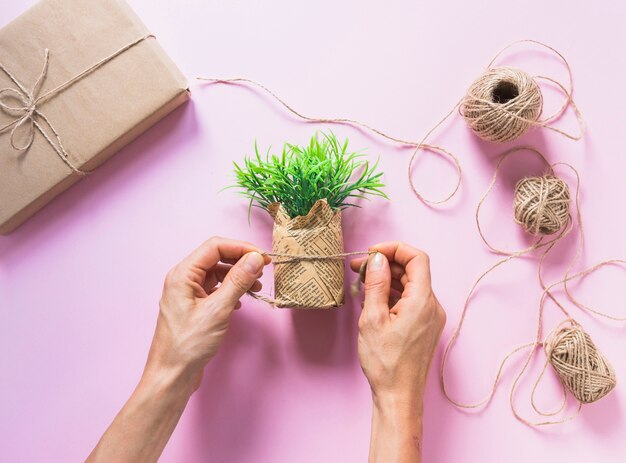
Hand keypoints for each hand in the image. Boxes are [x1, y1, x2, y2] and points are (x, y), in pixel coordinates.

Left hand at [144, 236, 269, 392]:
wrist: (172, 375)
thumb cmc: (188, 346)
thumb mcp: (218, 310)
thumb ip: (238, 281)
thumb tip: (255, 259)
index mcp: (183, 274)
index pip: (215, 246)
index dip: (241, 248)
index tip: (263, 257)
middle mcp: (183, 279)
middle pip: (217, 257)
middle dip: (241, 261)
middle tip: (264, 270)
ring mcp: (188, 293)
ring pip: (218, 273)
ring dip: (239, 277)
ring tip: (256, 288)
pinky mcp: (194, 306)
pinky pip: (216, 288)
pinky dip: (231, 290)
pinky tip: (241, 301)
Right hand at [351, 242, 444, 462]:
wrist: (399, 397)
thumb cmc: (385, 363)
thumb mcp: (372, 319)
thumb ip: (376, 284)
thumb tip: (377, 259)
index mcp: (423, 301)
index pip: (417, 258)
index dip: (394, 249)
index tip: (372, 253)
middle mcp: (432, 306)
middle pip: (413, 270)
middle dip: (385, 263)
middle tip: (359, 268)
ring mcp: (431, 318)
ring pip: (411, 285)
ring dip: (388, 279)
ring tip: (362, 284)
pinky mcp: (425, 327)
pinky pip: (411, 301)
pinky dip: (393, 294)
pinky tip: (373, 300)